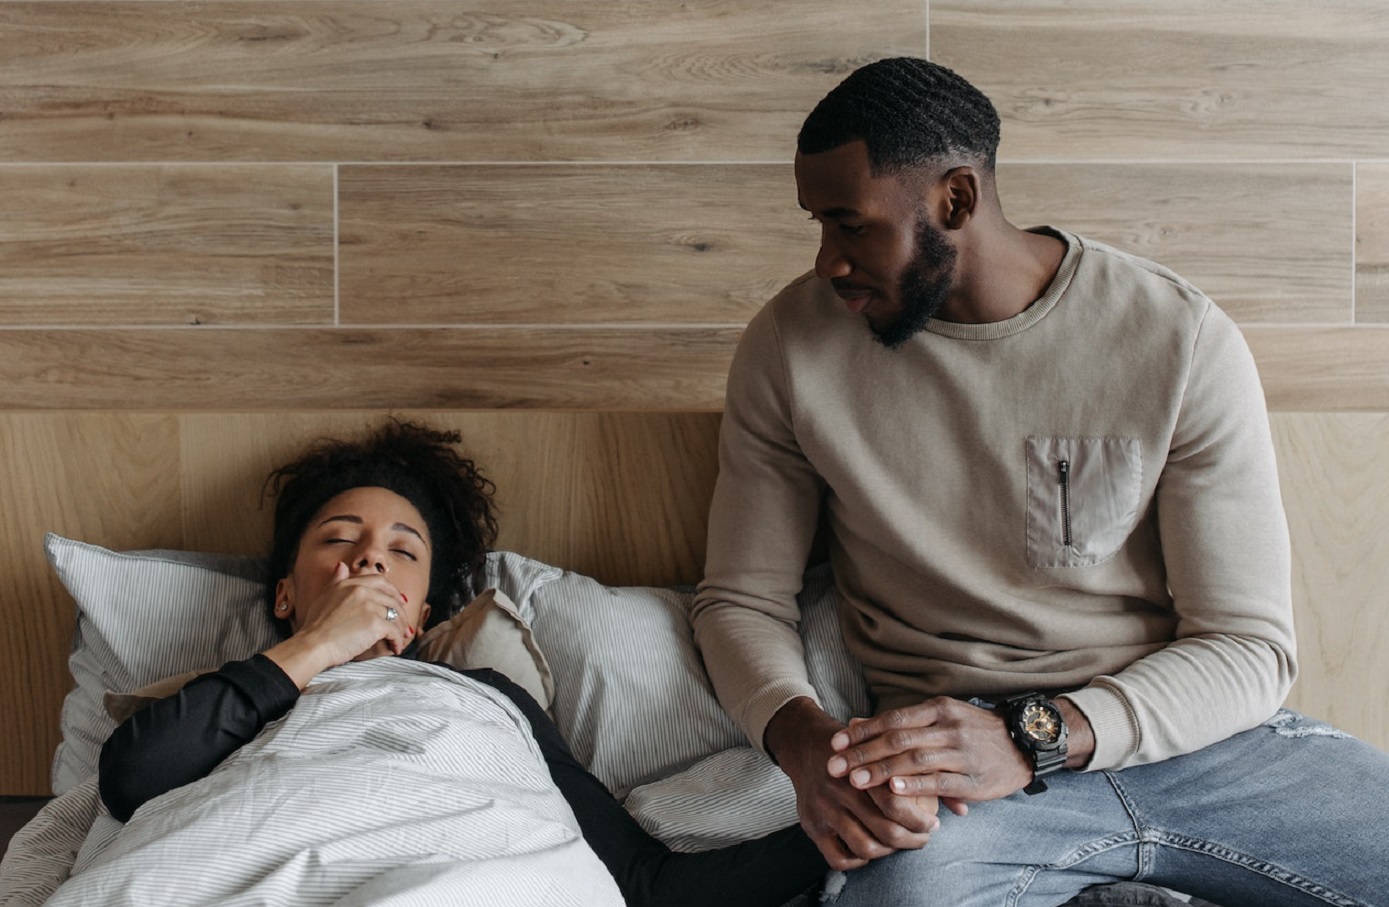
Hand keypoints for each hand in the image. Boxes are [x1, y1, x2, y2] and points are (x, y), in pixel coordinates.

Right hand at [267, 562, 413, 686]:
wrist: (313, 644)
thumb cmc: (315, 626)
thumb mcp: (324, 597)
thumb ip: (336, 581)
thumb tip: (342, 566)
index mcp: (351, 584)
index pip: (380, 581)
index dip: (393, 592)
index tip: (400, 601)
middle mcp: (362, 591)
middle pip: (392, 598)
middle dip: (402, 612)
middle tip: (405, 624)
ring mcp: (370, 606)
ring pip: (396, 615)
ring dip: (401, 628)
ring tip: (401, 639)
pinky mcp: (375, 623)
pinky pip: (394, 631)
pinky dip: (397, 641)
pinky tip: (395, 648)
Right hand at [766, 698, 938, 870]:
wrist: (805, 742)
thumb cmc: (856, 746)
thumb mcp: (884, 747)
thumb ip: (921, 772)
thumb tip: (963, 809)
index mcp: (861, 768)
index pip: (897, 803)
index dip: (921, 820)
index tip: (934, 823)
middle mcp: (841, 790)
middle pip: (886, 829)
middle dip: (912, 840)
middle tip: (923, 837)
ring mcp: (824, 809)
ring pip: (865, 847)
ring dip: (889, 852)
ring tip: (900, 844)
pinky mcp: (810, 826)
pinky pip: (838, 858)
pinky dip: (859, 861)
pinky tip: (872, 850)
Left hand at [827, 697, 1031, 803]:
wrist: (1024, 744)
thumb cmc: (973, 731)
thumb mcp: (939, 717)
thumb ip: (900, 722)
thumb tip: (855, 723)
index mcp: (938, 708)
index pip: (892, 718)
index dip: (862, 731)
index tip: (835, 743)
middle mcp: (948, 727)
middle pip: (898, 739)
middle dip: (863, 754)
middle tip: (835, 766)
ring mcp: (962, 753)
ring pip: (915, 759)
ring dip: (882, 771)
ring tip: (856, 781)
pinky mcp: (974, 779)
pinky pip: (941, 781)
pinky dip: (916, 785)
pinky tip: (894, 790)